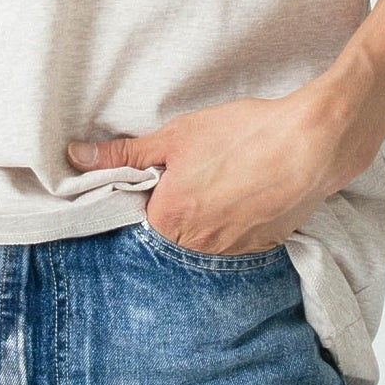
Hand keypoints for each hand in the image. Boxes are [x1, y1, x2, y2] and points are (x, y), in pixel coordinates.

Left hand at [66, 88, 361, 255]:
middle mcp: (197, 245)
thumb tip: (76, 158)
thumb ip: (123, 153)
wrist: (308, 144)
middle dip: (180, 196)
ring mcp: (233, 250)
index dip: (153, 183)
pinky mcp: (262, 246)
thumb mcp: (175, 135)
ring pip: (205, 232)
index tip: (168, 164)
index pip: (142, 209)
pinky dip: (237, 214)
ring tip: (228, 171)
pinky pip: (236, 235)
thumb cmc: (240, 134)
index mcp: (168, 219)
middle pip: (174, 224)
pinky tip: (248, 186)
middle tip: (202, 163)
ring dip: (209, 207)